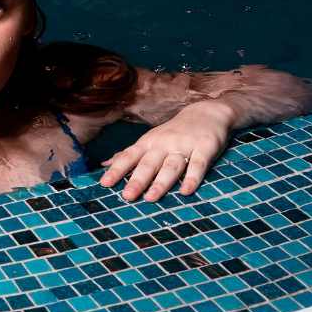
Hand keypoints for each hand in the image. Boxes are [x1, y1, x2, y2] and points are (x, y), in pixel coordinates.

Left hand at [99, 101, 233, 201]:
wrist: (207, 113)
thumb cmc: (173, 132)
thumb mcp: (150, 140)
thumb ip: (130, 154)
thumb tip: (104, 164)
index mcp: (148, 143)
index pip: (129, 157)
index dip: (117, 170)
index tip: (104, 184)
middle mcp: (164, 144)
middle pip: (149, 164)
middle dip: (137, 180)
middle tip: (127, 196)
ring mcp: (184, 146)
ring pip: (171, 166)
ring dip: (161, 182)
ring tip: (151, 198)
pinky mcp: (205, 148)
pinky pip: (198, 165)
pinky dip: (192, 178)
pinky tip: (186, 191)